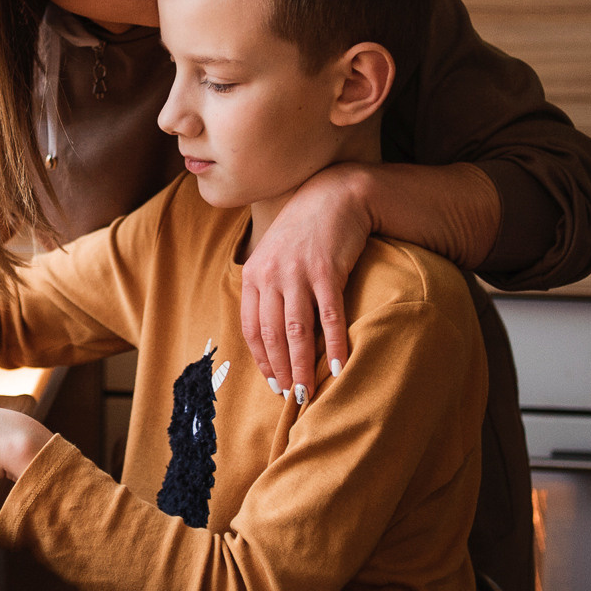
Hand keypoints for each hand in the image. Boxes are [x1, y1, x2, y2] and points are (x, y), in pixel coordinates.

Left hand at [241, 163, 374, 399]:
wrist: (335, 196)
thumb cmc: (304, 231)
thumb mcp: (274, 254)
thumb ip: (267, 287)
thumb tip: (267, 331)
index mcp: (253, 274)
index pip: (251, 327)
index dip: (261, 359)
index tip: (272, 381)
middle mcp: (271, 275)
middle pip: (272, 335)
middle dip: (281, 369)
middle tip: (291, 395)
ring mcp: (298, 273)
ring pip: (297, 331)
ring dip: (303, 365)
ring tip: (308, 389)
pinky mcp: (327, 271)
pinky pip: (330, 316)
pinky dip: (334, 344)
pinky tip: (339, 365)